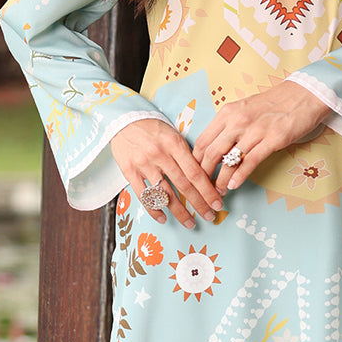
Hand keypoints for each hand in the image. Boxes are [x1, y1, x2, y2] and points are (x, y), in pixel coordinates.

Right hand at [110, 119, 224, 228]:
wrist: (123, 119)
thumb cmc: (153, 127)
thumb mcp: (173, 134)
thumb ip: (186, 154)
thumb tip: (204, 177)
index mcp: (174, 144)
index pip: (195, 172)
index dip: (208, 190)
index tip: (218, 203)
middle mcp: (160, 155)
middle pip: (184, 185)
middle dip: (199, 203)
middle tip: (210, 216)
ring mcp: (144, 164)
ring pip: (165, 193)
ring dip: (179, 211)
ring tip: (190, 223)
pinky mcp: (129, 171)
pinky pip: (143, 195)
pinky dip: (154, 209)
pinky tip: (164, 218)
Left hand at [192, 81, 330, 191]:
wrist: (303, 95)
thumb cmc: (273, 104)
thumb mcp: (244, 109)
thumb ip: (228, 126)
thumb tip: (215, 148)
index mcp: (227, 113)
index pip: (202, 140)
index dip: (195, 161)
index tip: (194, 173)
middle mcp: (237, 121)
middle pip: (211, 152)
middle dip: (204, 174)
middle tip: (202, 188)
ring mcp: (255, 130)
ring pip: (229, 160)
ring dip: (221, 180)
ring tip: (217, 192)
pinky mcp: (272, 139)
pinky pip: (250, 162)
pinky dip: (239, 176)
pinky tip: (234, 186)